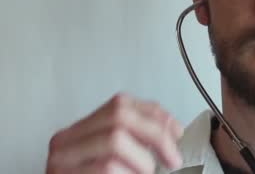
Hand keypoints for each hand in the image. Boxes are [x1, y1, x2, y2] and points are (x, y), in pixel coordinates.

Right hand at [46, 93, 182, 173]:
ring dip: (142, 161)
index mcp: (79, 131)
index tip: (176, 130)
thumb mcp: (117, 161)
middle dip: (156, 134)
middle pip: (120, 115)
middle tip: (172, 158)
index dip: (154, 114)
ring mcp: (61, 161)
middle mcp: (65, 141)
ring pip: (115, 139)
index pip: (121, 104)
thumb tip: (171, 131)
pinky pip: (107, 167)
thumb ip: (134, 142)